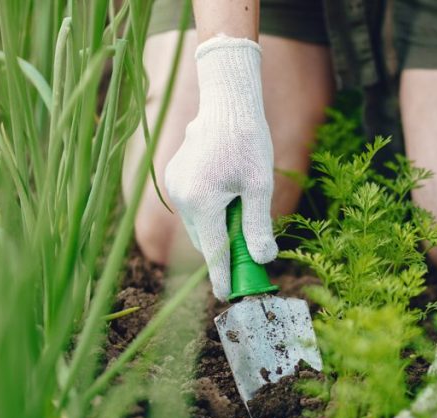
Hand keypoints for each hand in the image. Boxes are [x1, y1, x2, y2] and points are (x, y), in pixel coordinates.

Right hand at [165, 36, 276, 300]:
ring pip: (198, 224)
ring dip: (217, 229)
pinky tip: (226, 194)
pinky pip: (192, 206)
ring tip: (241, 213)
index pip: (213, 252)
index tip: (227, 295)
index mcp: (202, 202)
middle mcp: (182, 197)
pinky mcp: (173, 177)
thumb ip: (258, 226)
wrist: (226, 102)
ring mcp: (174, 186)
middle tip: (249, 257)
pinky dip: (208, 211)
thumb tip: (263, 259)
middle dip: (224, 251)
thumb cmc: (248, 141)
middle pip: (205, 240)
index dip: (222, 276)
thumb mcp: (259, 186)